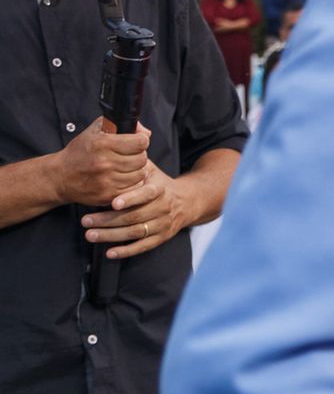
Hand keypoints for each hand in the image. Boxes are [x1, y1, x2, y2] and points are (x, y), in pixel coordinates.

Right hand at [53, 118, 151, 208]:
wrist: (59, 176)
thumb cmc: (80, 151)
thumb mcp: (95, 130)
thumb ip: (120, 124)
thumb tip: (145, 132)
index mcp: (102, 144)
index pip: (140, 142)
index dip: (141, 141)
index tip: (136, 142)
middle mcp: (104, 163)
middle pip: (142, 159)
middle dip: (139, 155)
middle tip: (130, 156)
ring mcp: (106, 181)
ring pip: (140, 174)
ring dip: (136, 170)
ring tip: (126, 167)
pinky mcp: (107, 195)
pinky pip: (133, 188)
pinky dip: (131, 183)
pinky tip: (122, 178)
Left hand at [83, 164, 198, 258]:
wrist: (188, 201)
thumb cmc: (160, 184)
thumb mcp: (151, 170)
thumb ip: (135, 162)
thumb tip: (124, 141)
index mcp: (160, 189)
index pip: (147, 194)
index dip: (132, 198)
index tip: (114, 202)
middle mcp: (164, 208)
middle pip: (135, 216)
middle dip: (108, 220)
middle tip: (86, 220)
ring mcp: (163, 224)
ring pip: (136, 232)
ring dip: (111, 235)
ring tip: (90, 234)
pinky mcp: (161, 237)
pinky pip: (143, 246)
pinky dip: (126, 251)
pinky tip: (109, 252)